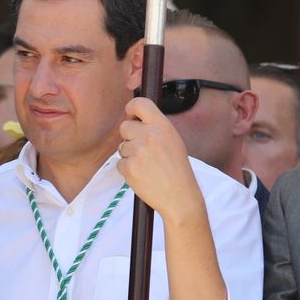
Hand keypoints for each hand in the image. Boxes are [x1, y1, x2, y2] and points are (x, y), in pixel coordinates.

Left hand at [117, 97, 205, 225]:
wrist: (180, 197)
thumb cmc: (177, 170)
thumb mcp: (172, 140)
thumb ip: (155, 128)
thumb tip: (135, 119)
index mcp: (162, 126)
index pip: (139, 103)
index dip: (131, 109)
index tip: (132, 117)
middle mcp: (149, 135)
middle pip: (124, 126)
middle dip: (129, 138)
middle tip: (143, 151)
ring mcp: (138, 151)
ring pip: (122, 147)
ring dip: (130, 156)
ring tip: (147, 166)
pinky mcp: (129, 167)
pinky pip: (120, 163)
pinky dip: (128, 170)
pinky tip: (143, 176)